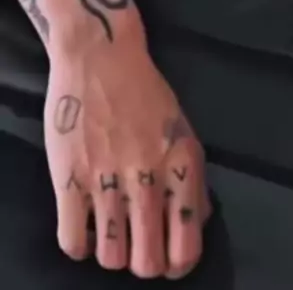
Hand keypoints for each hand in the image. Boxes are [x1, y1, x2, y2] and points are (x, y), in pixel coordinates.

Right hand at [44, 35, 210, 278]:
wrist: (101, 54)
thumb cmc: (144, 89)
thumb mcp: (182, 128)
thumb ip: (191, 177)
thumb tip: (197, 223)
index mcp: (182, 165)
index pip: (187, 245)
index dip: (177, 262)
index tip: (166, 255)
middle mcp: (148, 177)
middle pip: (148, 263)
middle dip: (144, 262)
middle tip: (136, 245)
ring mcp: (107, 179)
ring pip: (111, 257)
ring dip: (111, 251)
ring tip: (109, 230)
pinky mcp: (70, 177)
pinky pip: (73, 241)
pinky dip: (79, 244)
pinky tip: (82, 224)